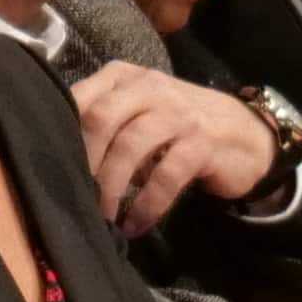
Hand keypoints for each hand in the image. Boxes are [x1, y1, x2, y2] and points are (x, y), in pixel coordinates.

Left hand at [72, 63, 280, 233]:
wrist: (247, 136)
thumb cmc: (181, 126)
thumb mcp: (140, 111)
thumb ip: (105, 122)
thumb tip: (61, 160)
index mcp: (126, 77)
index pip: (81, 97)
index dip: (62, 133)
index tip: (55, 169)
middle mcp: (151, 87)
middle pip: (101, 118)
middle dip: (84, 162)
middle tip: (77, 195)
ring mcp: (178, 113)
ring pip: (130, 146)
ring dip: (111, 187)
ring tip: (104, 216)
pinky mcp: (201, 143)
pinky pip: (165, 177)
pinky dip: (146, 206)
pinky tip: (135, 225)